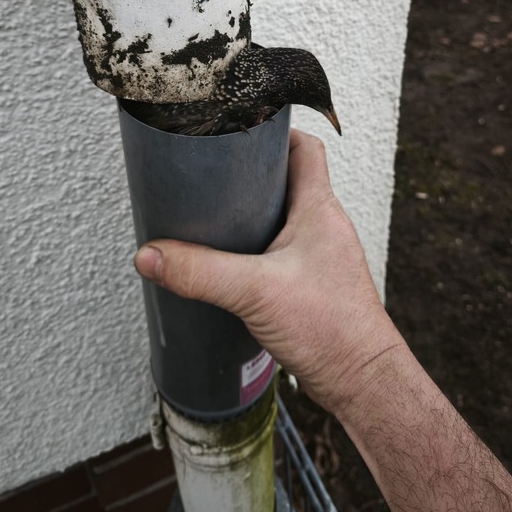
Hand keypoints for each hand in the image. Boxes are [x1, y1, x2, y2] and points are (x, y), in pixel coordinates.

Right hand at [134, 128, 390, 413]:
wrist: (362, 381)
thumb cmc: (330, 328)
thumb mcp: (254, 292)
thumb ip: (199, 272)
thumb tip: (149, 254)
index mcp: (319, 208)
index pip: (306, 148)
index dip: (277, 132)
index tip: (240, 129)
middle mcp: (324, 225)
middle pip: (289, 180)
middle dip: (252, 175)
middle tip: (213, 176)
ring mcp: (320, 254)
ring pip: (284, 216)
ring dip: (253, 214)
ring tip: (212, 217)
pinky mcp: (312, 282)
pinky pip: (282, 249)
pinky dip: (257, 248)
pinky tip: (230, 265)